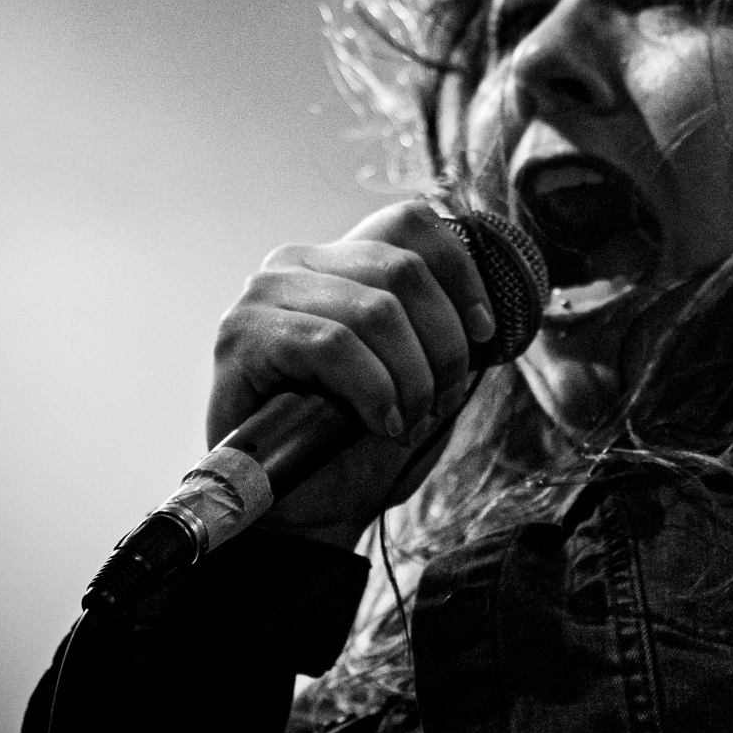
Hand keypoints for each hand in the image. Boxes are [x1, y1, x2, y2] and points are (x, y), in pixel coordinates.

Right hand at [206, 201, 497, 547]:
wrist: (300, 511)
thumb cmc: (354, 443)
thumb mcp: (414, 373)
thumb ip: (438, 329)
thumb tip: (489, 314)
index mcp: (339, 261)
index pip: (410, 222)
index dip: (461, 273)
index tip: (483, 333)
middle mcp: (297, 262)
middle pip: (404, 270)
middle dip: (444, 345)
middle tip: (442, 402)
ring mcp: (264, 294)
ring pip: (376, 310)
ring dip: (412, 378)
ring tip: (408, 422)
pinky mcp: (242, 334)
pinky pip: (334, 345)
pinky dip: (373, 389)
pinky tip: (380, 423)